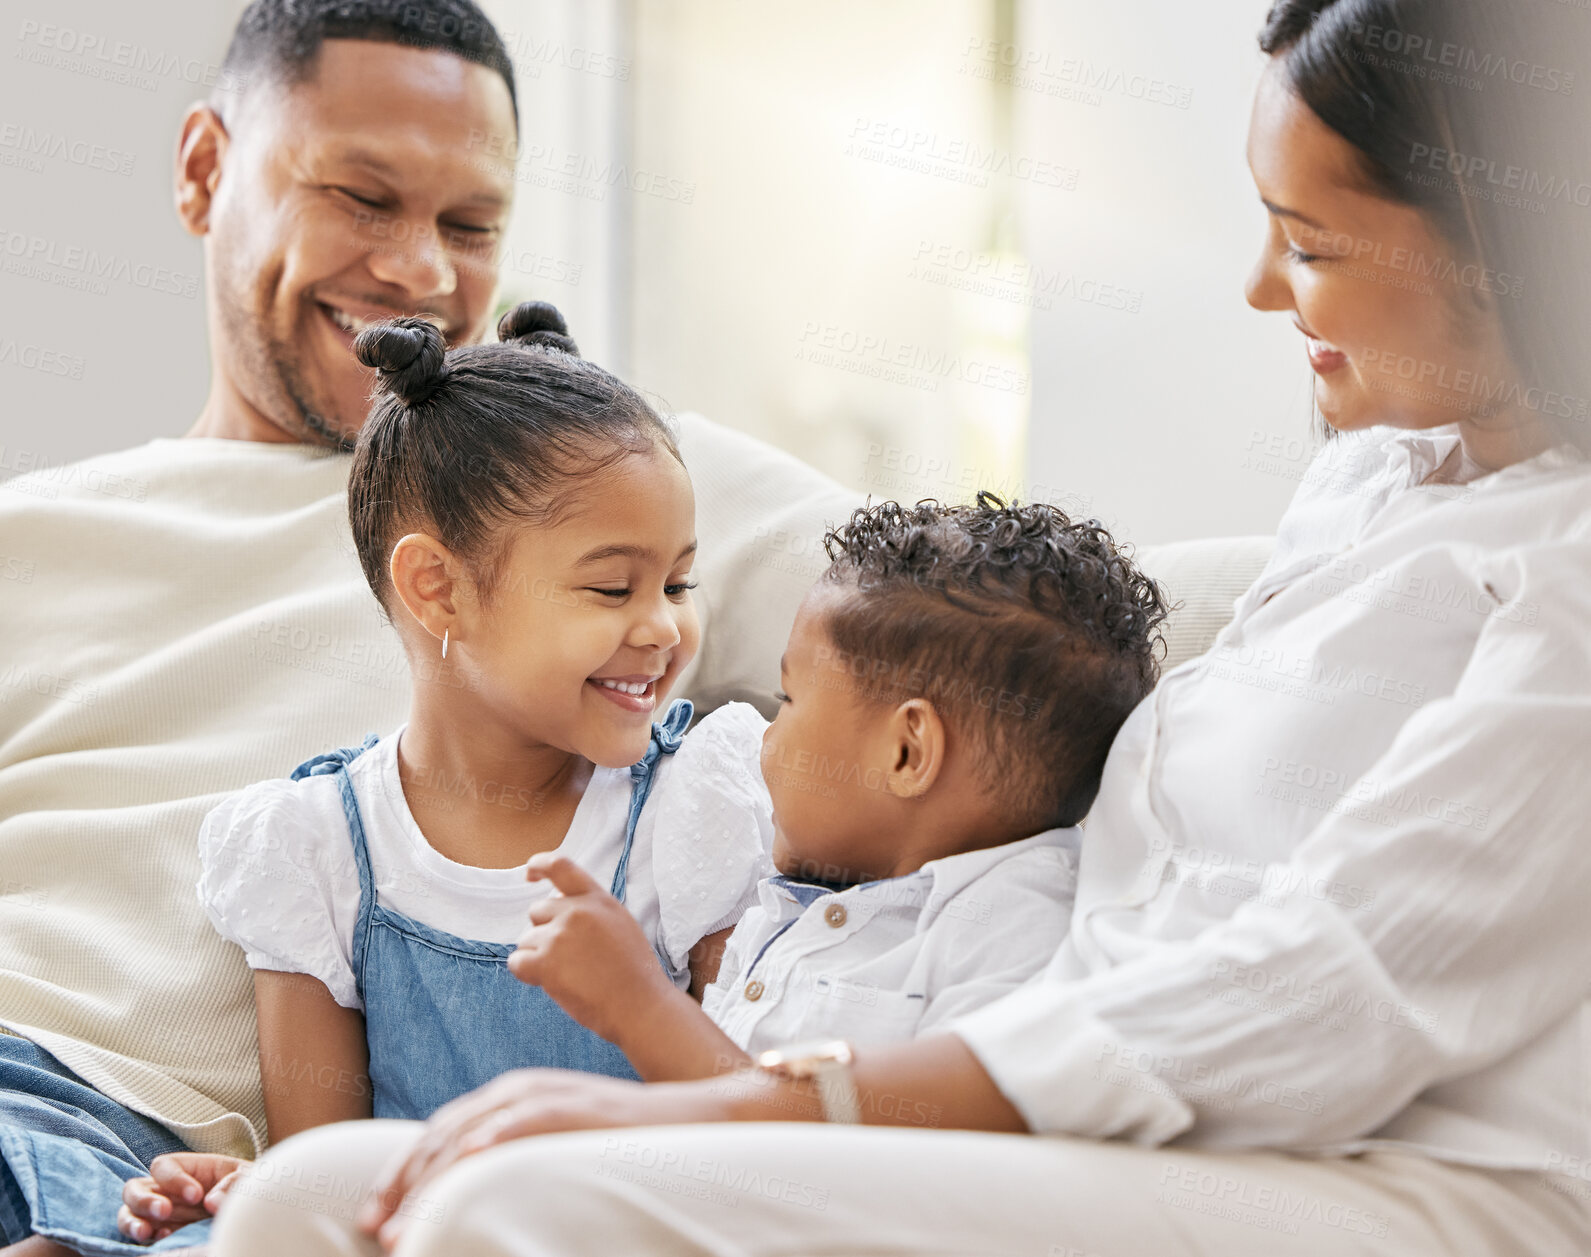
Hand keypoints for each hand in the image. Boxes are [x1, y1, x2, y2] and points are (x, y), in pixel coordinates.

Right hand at [118, 1152, 247, 1242]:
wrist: (254, 1218)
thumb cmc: (250, 1191)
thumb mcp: (250, 1179)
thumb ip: (234, 1183)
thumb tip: (211, 1202)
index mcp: (188, 1169)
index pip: (164, 1166)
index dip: (174, 1179)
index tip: (197, 1196)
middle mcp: (167, 1191)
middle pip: (135, 1188)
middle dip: (145, 1200)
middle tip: (165, 1211)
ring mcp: (160, 1215)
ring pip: (128, 1213)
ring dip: (132, 1222)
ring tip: (147, 1233)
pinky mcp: (160, 1235)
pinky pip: (140, 1236)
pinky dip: (142, 1239)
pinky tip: (161, 1240)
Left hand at [357, 1068, 736, 1249]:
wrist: (683, 1119)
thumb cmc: (615, 1143)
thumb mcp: (550, 1149)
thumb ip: (510, 1159)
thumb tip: (466, 1194)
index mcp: (508, 1098)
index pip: (439, 1133)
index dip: (401, 1174)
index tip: (373, 1218)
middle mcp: (518, 1089)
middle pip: (443, 1131)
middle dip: (403, 1182)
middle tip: (373, 1227)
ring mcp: (547, 1093)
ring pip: (472, 1131)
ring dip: (433, 1178)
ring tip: (405, 1222)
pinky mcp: (575, 1105)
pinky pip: (526, 1118)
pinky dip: (494, 1136)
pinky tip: (469, 1158)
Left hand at [509, 852, 673, 1042]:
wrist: (641, 1006)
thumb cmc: (633, 973)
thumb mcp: (619, 924)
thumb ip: (590, 911)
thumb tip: (556, 910)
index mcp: (598, 899)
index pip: (560, 865)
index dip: (539, 865)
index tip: (530, 874)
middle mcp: (577, 911)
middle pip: (537, 910)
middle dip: (545, 932)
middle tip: (569, 957)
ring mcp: (560, 936)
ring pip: (527, 939)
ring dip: (539, 956)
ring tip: (570, 974)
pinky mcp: (546, 963)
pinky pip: (517, 961)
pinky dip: (526, 972)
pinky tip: (549, 981)